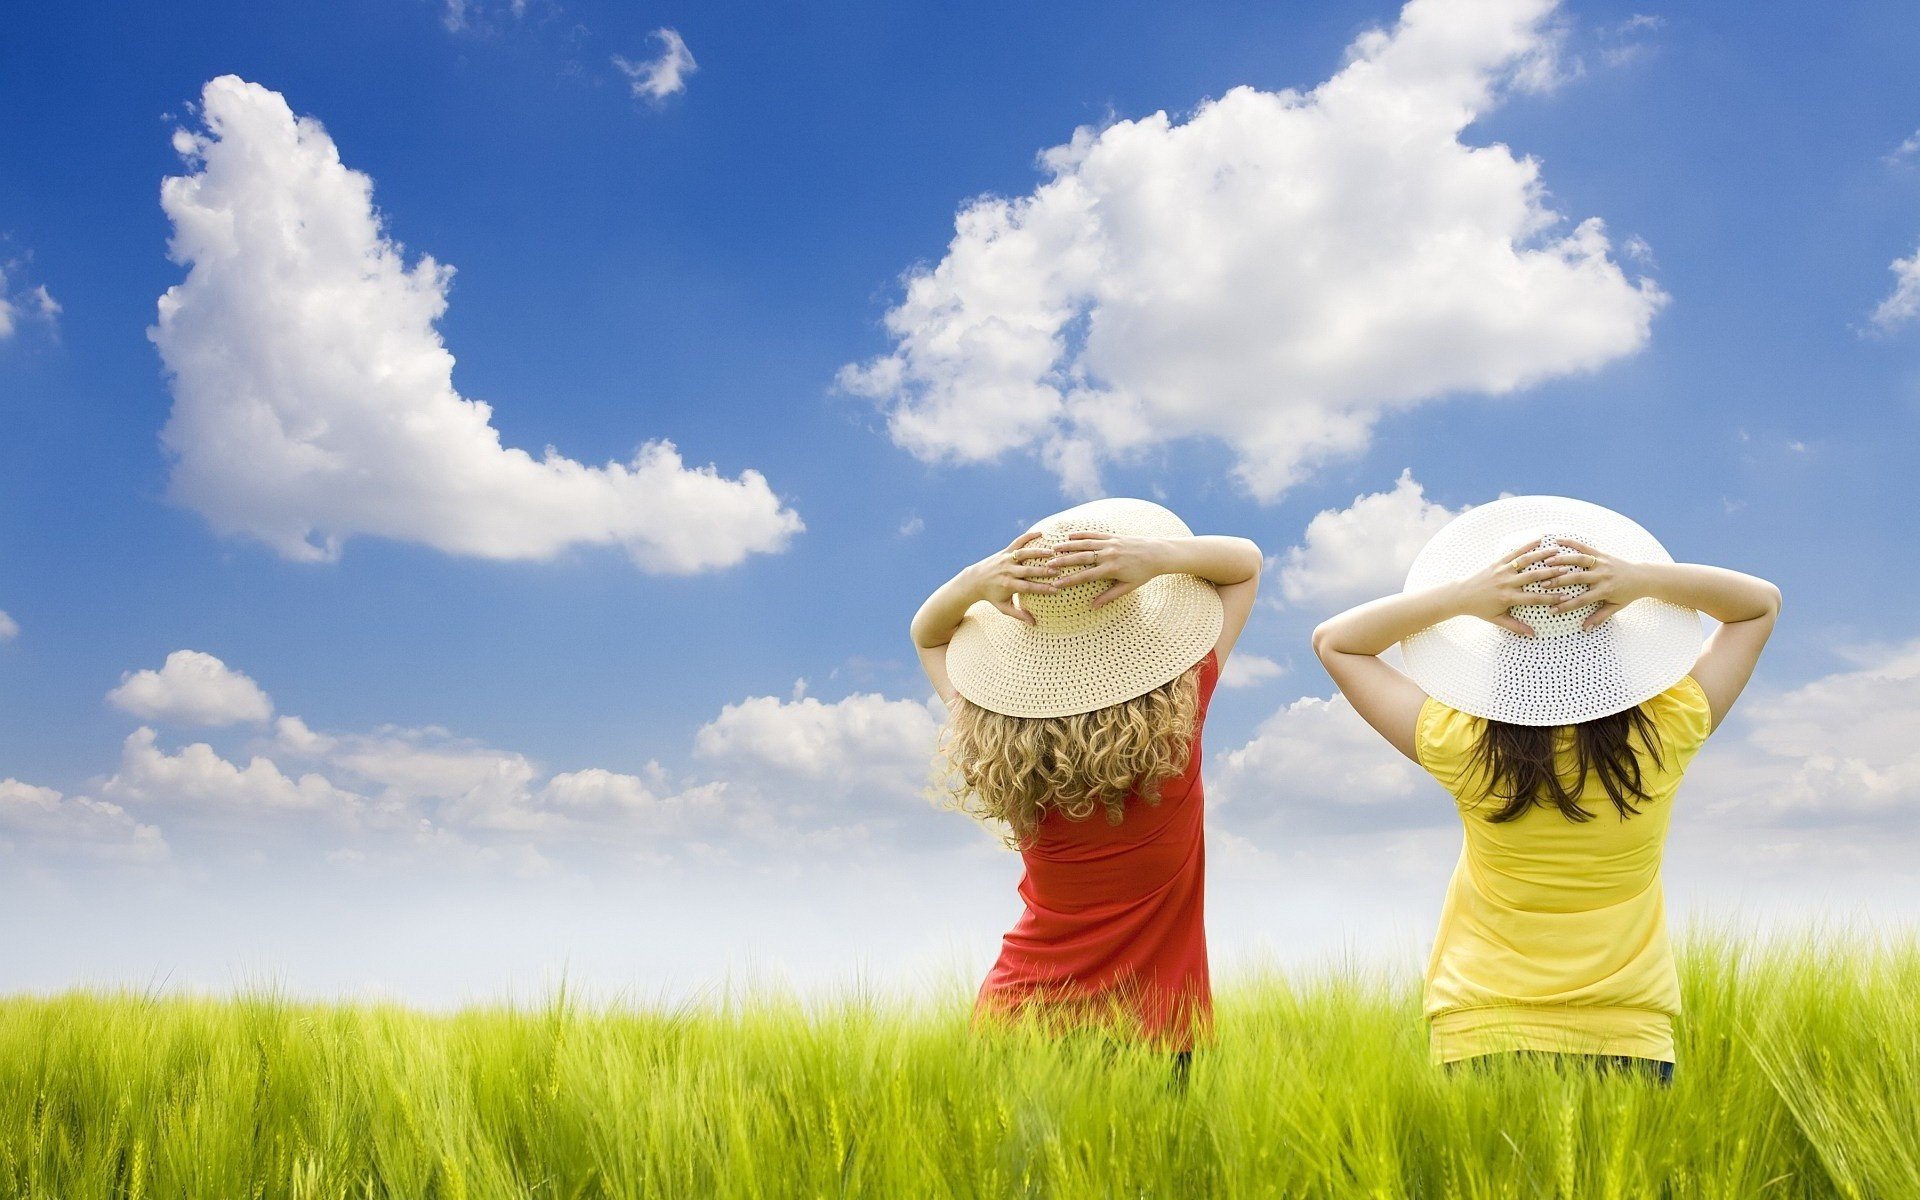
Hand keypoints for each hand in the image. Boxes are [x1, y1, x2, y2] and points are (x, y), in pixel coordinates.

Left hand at [965, 531, 1061, 623]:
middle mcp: (1007, 571)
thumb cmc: (991, 596)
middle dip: (1043, 571)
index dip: (1043, 589)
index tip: (1056, 590)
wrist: (974, 580)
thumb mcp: (1003, 607)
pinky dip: (1027, 536)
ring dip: (1038, 552)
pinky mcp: (1005, 551)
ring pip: (1023, 555)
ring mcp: (1006, 560)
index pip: (1028, 588)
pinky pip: (1017, 542)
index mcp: (1008, 585)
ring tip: (1052, 552)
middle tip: (1058, 570)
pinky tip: (1040, 533)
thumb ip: (1019, 615)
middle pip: (1028, 571)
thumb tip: (1034, 623)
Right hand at [1043, 533, 1166, 608]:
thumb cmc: (1144, 573)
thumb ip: (1109, 596)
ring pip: (1085, 544)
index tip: (1056, 584)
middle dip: (1064, 562)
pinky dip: (1081, 535)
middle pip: (1081, 558)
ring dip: (1068, 546)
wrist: (1158, 554)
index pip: (1086, 576)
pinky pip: (1094, 535)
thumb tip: (1093, 607)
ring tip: (1054, 549)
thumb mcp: (1128, 587)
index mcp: (1112, 569)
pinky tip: (1070, 536)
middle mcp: (1109, 554)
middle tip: (1048, 565)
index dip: (1070, 581)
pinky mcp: (1113, 536)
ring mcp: (1110, 543)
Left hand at [1447, 544, 1573, 636]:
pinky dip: (1526, 545)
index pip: (1534, 599)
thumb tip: (1533, 634)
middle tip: (1568, 570)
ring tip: (1558, 551)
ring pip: (1525, 562)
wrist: (1460, 595)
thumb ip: (1515, 626)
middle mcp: (1506, 583)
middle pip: (1533, 577)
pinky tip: (1539, 539)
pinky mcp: (1497, 562)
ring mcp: (1502, 571)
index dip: (1551, 599)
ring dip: (1542, 556)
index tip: (1566, 597)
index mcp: (1508, 598)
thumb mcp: (1497, 620)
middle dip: (1551, 574)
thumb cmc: (1480, 609)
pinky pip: (1514, 553)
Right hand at [1536, 538, 1648, 629]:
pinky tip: (1557, 541)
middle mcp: (1602, 576)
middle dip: (1559, 582)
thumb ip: (1599, 617)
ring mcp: (1602, 563)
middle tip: (1542, 585)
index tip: (1551, 610)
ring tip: (1546, 562)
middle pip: (1577, 579)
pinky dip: (1571, 542)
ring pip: (1579, 560)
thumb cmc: (1627, 594)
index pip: (1582, 600)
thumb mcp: (1615, 607)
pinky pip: (1585, 547)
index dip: (1566, 606)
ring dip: (1562, 560)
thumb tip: (1585, 629)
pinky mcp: (1602, 554)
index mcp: (1605, 591)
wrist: (1643, 577)